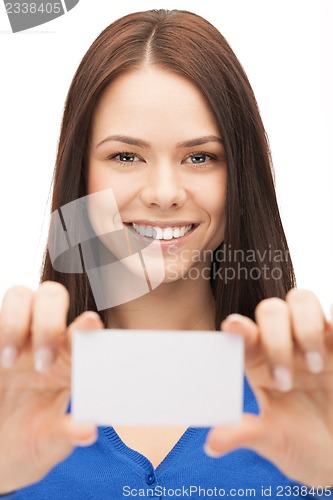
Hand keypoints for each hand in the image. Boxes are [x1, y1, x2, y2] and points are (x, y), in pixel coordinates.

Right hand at [0, 282, 103, 493]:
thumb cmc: (28, 443)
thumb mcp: (46, 445)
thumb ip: (65, 435)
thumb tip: (88, 430)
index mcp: (68, 361)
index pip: (82, 331)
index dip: (86, 323)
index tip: (90, 322)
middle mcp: (43, 341)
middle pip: (52, 298)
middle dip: (49, 322)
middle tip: (43, 364)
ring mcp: (14, 338)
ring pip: (20, 296)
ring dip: (15, 322)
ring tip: (9, 362)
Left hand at [205, 289, 332, 486]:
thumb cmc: (300, 443)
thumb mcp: (272, 440)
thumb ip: (244, 434)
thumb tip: (211, 444)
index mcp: (259, 361)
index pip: (245, 335)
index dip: (239, 328)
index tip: (232, 327)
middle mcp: (283, 343)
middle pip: (271, 310)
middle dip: (277, 340)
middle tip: (286, 383)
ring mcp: (313, 339)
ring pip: (301, 299)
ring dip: (306, 327)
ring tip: (316, 366)